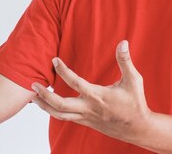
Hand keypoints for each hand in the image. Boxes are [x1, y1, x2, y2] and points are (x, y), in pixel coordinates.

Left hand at [32, 40, 151, 143]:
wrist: (138, 129)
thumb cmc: (135, 103)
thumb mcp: (134, 80)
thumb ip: (125, 61)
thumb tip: (123, 42)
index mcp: (98, 96)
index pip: (75, 83)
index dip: (63, 71)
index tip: (54, 60)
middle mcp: (88, 108)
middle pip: (60, 105)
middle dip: (45, 95)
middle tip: (33, 84)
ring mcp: (85, 117)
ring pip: (59, 115)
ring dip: (45, 106)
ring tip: (33, 97)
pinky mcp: (85, 122)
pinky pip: (64, 118)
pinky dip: (53, 111)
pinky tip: (47, 104)